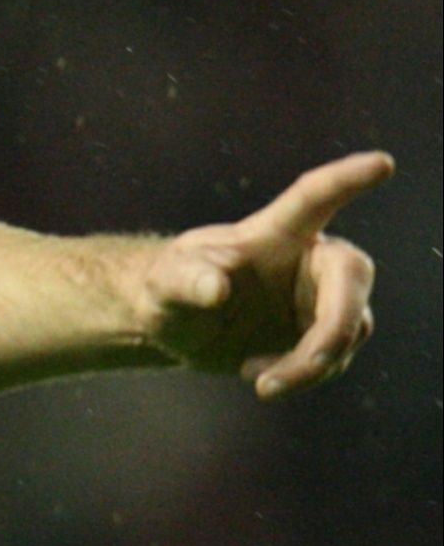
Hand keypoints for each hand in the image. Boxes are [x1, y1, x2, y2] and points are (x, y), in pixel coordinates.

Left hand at [140, 152, 390, 398]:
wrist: (177, 329)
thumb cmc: (169, 290)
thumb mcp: (163, 284)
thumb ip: (184, 281)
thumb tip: (214, 289)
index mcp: (274, 232)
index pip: (314, 198)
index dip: (347, 179)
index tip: (381, 163)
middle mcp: (308, 259)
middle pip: (351, 274)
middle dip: (337, 321)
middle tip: (311, 362)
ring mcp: (320, 298)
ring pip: (351, 327)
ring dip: (313, 362)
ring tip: (262, 382)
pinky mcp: (321, 334)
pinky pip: (335, 359)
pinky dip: (302, 376)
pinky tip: (261, 378)